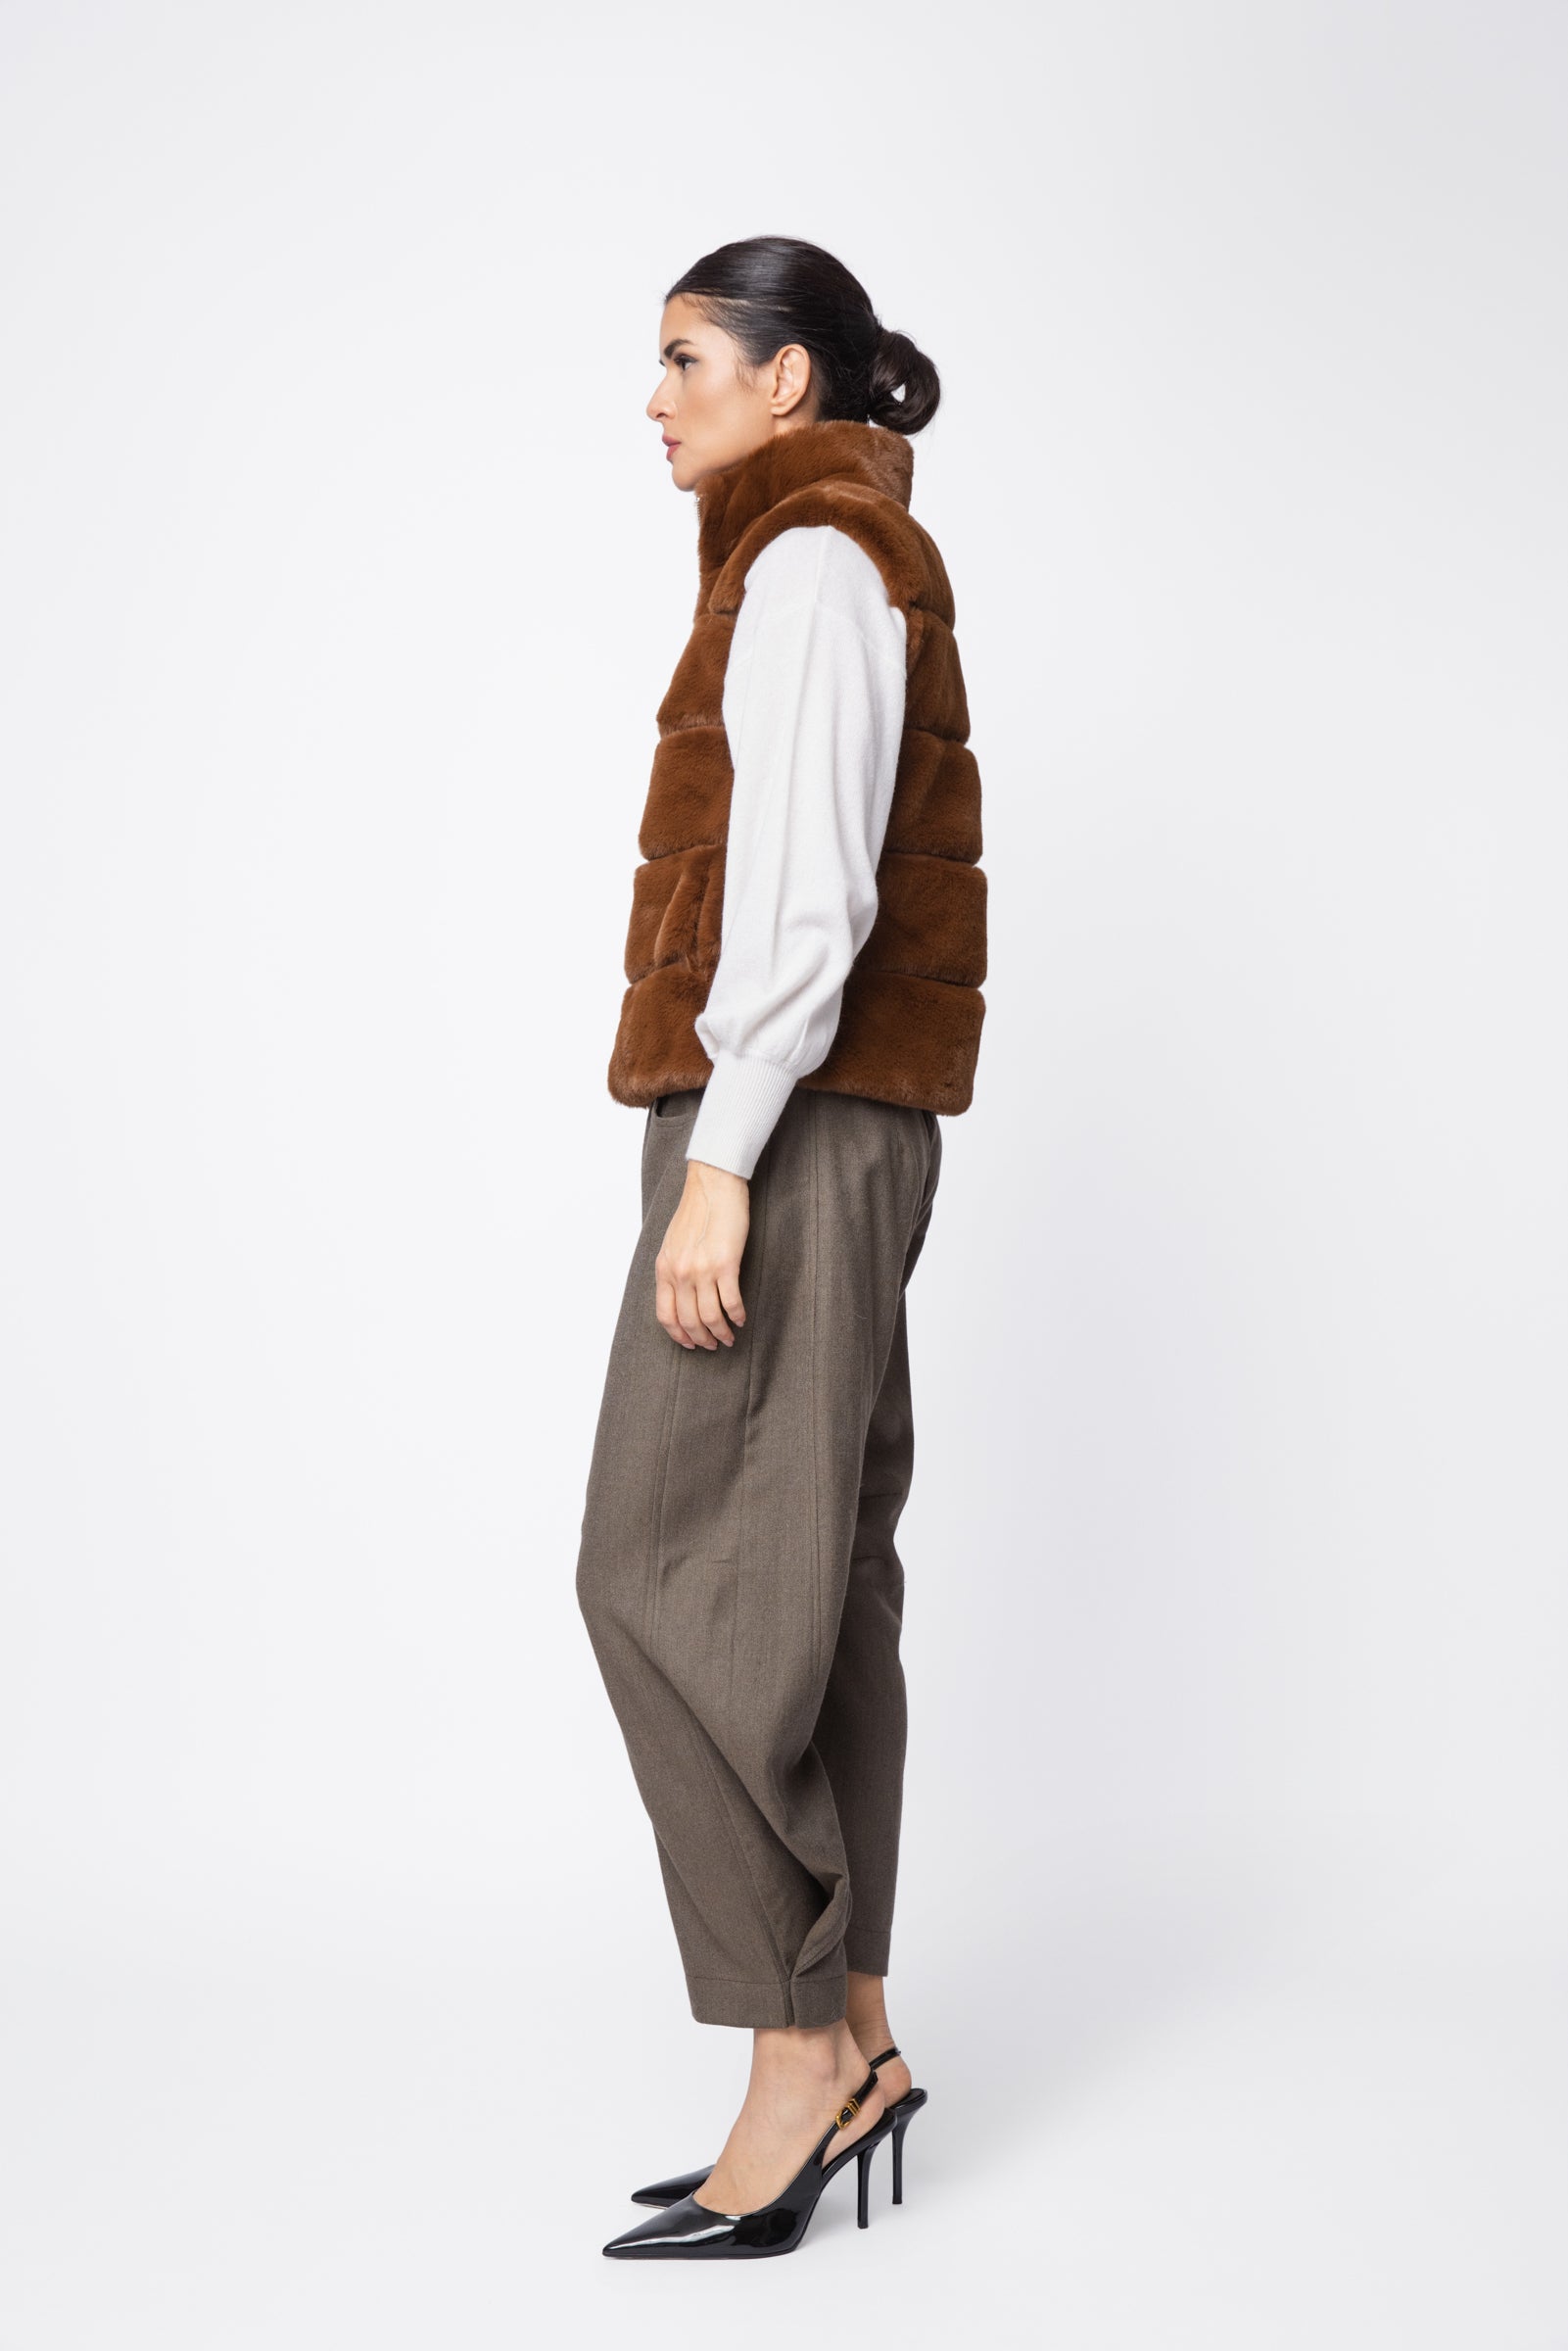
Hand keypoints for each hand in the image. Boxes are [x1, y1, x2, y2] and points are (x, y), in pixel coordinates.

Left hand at [655, 1159, 749, 1347]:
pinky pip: (731, 1302)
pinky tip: (741, 1319)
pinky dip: (737, 1316)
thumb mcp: (672, 1243)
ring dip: (721, 1333)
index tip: (689, 1342)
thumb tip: (680, 1295)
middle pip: (689, 1321)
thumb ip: (673, 1269)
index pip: (665, 1315)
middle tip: (712, 1345)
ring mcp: (702, 1270)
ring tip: (729, 1337)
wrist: (713, 1185)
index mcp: (664, 1268)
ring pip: (710, 1317)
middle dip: (701, 1339)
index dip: (678, 1334)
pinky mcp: (726, 1264)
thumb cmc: (696, 1211)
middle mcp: (680, 1273)